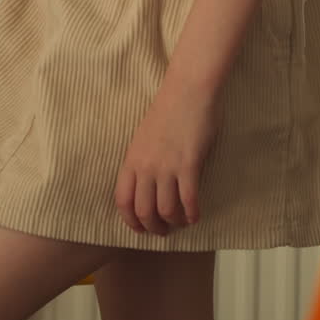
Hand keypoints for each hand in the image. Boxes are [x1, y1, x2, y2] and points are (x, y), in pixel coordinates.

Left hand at [115, 76, 219, 235]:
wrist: (187, 89)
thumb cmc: (168, 110)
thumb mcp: (145, 137)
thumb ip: (143, 162)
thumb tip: (148, 188)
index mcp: (132, 159)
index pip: (122, 201)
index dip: (131, 221)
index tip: (141, 229)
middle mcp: (146, 166)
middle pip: (143, 212)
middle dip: (154, 228)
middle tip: (164, 230)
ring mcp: (166, 166)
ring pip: (166, 211)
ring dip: (175, 223)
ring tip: (182, 221)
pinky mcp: (188, 164)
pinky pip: (188, 200)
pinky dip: (192, 214)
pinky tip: (196, 215)